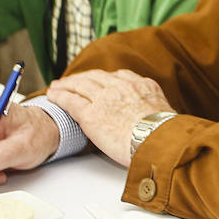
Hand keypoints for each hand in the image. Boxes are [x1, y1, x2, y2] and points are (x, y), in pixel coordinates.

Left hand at [47, 69, 174, 165]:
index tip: (98, 81)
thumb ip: (153, 109)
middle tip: (72, 81)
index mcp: (142, 85)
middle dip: (82, 78)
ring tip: (57, 86)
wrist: (159, 142)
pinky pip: (71, 100)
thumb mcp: (165, 113)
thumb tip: (151, 119)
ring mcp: (105, 99)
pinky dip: (60, 96)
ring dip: (67, 84)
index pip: (118, 76)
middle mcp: (122, 87)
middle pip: (96, 77)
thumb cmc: (165, 136)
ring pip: (80, 85)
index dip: (103, 78)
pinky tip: (53, 95)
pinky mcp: (91, 114)